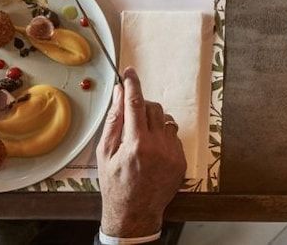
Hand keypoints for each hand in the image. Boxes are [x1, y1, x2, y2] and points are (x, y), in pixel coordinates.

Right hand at [97, 67, 186, 237]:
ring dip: (153, 120)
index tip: (129, 72)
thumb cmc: (115, 185)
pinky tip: (151, 150)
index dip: (132, 83)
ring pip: (165, 119)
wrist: (135, 213)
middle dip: (141, 104)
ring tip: (140, 137)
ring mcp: (172, 153)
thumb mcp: (104, 154)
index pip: (135, 102)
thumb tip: (118, 94)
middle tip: (130, 113)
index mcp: (136, 144)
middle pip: (153, 107)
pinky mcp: (181, 159)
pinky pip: (172, 135)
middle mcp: (158, 146)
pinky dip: (162, 136)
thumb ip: (113, 121)